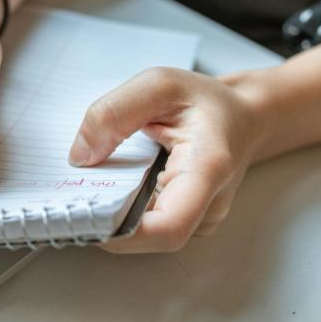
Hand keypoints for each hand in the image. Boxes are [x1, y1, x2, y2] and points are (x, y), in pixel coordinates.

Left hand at [69, 67, 265, 253]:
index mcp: (207, 168)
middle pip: (152, 237)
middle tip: (77, 198)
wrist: (243, 117)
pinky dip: (126, 214)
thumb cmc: (205, 101)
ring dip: (116, 218)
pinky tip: (113, 190)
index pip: (169, 227)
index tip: (89, 217)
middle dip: (110, 223)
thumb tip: (80, 156)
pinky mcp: (189, 221)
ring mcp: (201, 218)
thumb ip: (114, 113)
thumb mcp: (158, 84)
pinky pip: (152, 228)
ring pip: (149, 236)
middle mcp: (210, 203)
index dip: (125, 234)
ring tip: (94, 187)